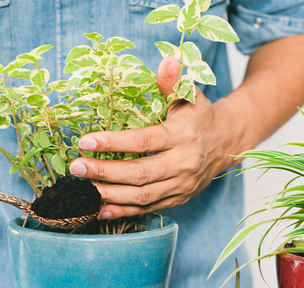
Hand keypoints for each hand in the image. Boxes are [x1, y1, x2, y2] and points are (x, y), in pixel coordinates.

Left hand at [68, 57, 242, 220]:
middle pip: (139, 174)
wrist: (227, 143)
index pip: (144, 142)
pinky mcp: (177, 199)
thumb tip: (166, 60)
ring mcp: (180, 185)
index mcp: (183, 136)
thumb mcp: (190, 95)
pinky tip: (98, 209)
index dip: (113, 143)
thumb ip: (174, 81)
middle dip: (104, 172)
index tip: (86, 141)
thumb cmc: (201, 116)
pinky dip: (122, 211)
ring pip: (141, 196)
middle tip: (76, 167)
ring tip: (81, 190)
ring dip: (109, 195)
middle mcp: (183, 164)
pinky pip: (147, 209)